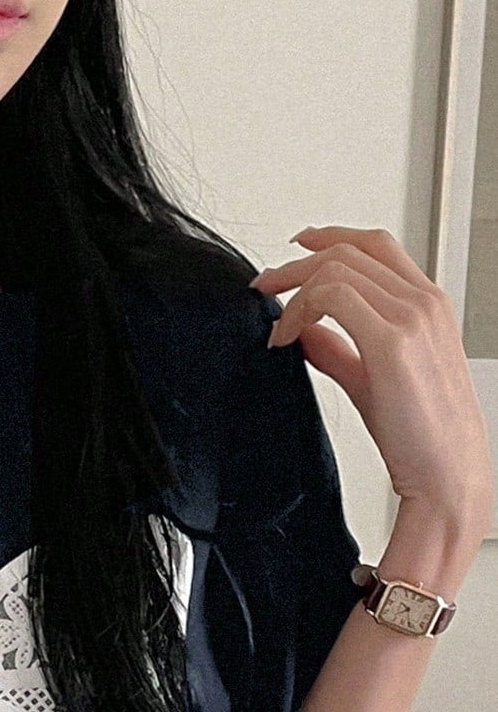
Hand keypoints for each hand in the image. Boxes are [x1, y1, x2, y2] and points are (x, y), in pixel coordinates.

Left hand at [250, 225, 492, 559]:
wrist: (446, 472)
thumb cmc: (419, 435)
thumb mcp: (371, 379)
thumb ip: (339, 349)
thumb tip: (304, 331)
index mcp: (427, 304)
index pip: (376, 245)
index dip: (330, 238)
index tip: (295, 249)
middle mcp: (424, 302)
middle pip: (351, 250)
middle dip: (297, 263)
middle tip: (264, 286)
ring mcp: (411, 316)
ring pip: (338, 268)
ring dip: (293, 288)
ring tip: (271, 323)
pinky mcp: (391, 342)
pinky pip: (332, 297)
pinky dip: (298, 311)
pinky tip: (284, 339)